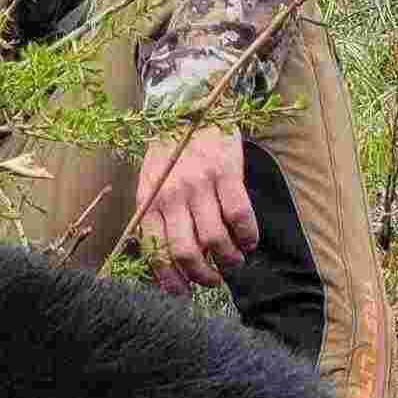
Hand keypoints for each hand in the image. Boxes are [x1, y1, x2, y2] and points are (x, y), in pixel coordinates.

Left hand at [132, 122, 257, 288]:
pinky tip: (249, 241)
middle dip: (202, 276)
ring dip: (228, 260)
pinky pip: (239, 215)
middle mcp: (171, 195)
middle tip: (213, 281)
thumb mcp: (151, 181)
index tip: (184, 294)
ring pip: (215, 239)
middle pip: (187, 252)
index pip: (156, 251)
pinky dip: (247, 236)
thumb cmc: (171, 150)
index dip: (170, 280)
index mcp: (148, 200)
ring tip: (233, 262)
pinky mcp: (226, 172)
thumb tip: (165, 259)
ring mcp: (199, 184)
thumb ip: (154, 214)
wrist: (190, 104)